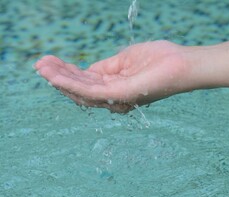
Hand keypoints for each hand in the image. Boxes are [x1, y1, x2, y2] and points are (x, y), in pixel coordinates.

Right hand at [35, 40, 189, 112]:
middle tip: (40, 65)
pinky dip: (72, 83)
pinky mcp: (121, 94)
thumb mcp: (125, 60)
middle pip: (80, 89)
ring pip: (82, 92)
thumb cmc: (158, 60)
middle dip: (59, 77)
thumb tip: (88, 70)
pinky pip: (91, 91)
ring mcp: (118, 97)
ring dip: (60, 80)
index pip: (86, 82)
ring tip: (43, 68)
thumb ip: (105, 68)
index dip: (67, 73)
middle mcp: (115, 97)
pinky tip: (57, 75)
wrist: (181, 63)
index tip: (49, 62)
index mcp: (116, 88)